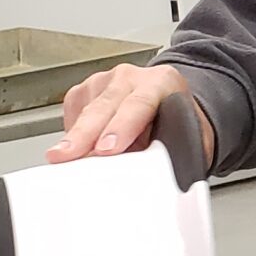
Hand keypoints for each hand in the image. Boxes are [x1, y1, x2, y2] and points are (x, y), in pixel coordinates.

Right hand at [49, 62, 214, 164]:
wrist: (171, 105)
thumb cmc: (180, 123)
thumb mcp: (191, 137)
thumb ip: (175, 152)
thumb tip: (161, 177)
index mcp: (162, 82)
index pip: (140, 103)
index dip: (122, 126)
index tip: (109, 148)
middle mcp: (130, 77)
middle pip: (104, 106)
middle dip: (85, 133)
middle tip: (70, 154)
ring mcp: (104, 81)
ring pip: (84, 111)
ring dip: (74, 138)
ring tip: (64, 158)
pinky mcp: (84, 91)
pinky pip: (72, 114)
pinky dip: (72, 135)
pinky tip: (76, 149)